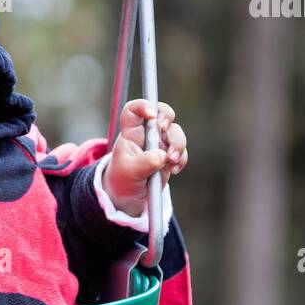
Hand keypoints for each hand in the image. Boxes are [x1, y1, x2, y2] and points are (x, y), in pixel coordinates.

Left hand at [103, 99, 187, 216]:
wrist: (129, 197)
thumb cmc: (123, 179)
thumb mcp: (129, 172)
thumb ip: (144, 162)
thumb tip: (161, 156)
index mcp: (130, 133)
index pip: (133, 110)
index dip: (143, 106)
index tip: (151, 116)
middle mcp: (146, 134)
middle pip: (162, 113)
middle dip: (167, 118)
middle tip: (164, 130)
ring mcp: (160, 144)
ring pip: (176, 132)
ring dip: (177, 143)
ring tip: (171, 160)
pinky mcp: (169, 156)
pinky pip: (182, 151)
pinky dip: (182, 159)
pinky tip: (173, 170)